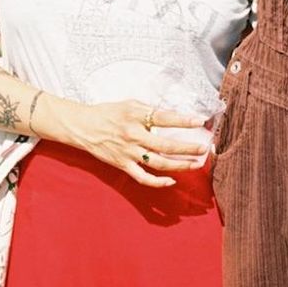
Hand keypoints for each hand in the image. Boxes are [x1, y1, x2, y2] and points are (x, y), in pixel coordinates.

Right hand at [63, 98, 210, 189]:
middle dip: (188, 147)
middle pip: (166, 144)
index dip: (184, 120)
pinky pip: (143, 178)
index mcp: (135, 116)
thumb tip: (174, 116)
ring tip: (196, 164)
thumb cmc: (109, 113)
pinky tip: (172, 180)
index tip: (200, 120)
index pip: (164, 118)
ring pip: (159, 163)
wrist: (83, 127)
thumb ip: (150, 110)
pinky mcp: (123, 165)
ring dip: (180, 165)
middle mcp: (133, 135)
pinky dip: (158, 182)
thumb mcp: (130, 104)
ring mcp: (128, 152)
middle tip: (204, 148)